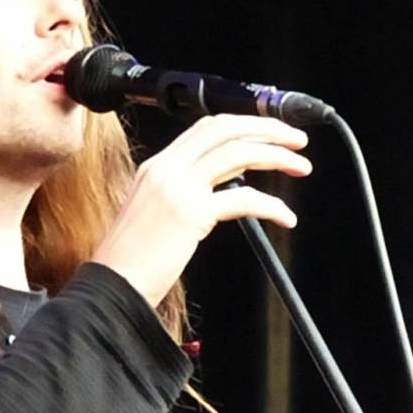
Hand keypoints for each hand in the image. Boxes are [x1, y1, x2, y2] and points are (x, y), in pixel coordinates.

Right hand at [90, 113, 310, 305]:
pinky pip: (244, 198)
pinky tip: (285, 216)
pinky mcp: (190, 214)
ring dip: (277, 156)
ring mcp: (177, 188)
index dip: (243, 125)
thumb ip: (184, 195)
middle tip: (296, 141)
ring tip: (300, 167)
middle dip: (267, 129)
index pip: (206, 128)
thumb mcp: (154, 214)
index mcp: (156, 167)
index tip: (268, 133)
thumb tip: (226, 188)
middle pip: (226, 129)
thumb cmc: (130, 263)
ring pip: (239, 152)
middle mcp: (165, 169)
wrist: (112, 287)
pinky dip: (272, 205)